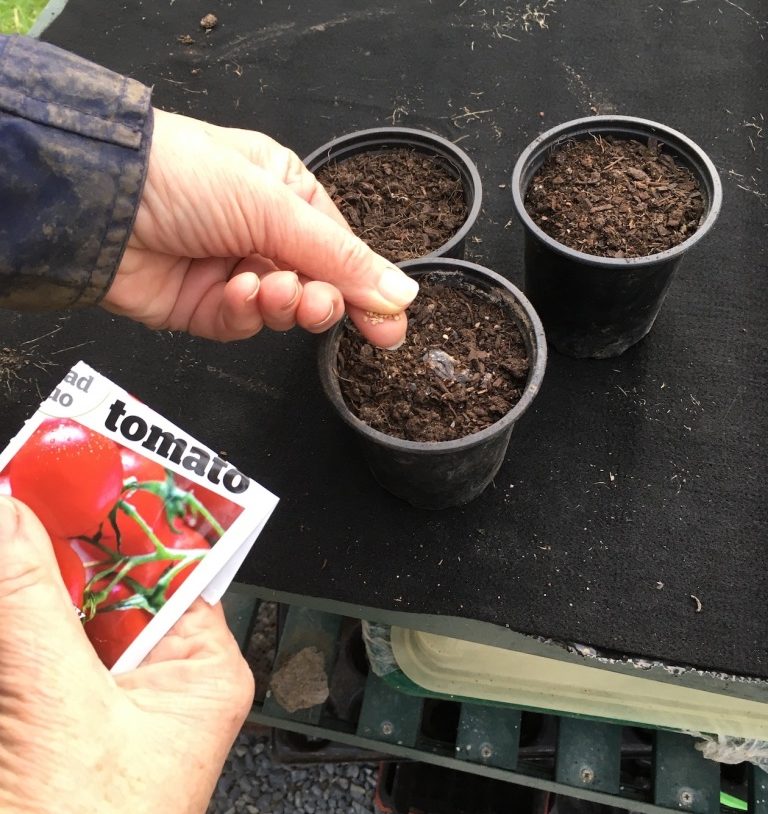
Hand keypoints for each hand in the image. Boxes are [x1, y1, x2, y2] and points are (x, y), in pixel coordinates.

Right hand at [0, 497, 251, 813]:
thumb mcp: (62, 705)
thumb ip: (30, 601)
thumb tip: (9, 514)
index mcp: (203, 670)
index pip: (170, 560)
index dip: (124, 511)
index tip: (80, 467)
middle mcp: (157, 681)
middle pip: (105, 583)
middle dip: (55, 543)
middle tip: (20, 493)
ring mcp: (99, 704)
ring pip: (58, 617)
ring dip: (25, 584)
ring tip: (4, 525)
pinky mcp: (48, 726)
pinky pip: (28, 657)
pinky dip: (11, 629)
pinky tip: (0, 591)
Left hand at [105, 109, 417, 346]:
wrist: (98, 204)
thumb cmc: (179, 175)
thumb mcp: (274, 207)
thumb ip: (340, 257)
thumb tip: (401, 292)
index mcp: (286, 193)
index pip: (342, 250)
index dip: (366, 287)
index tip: (390, 322)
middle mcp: (262, 232)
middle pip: (317, 284)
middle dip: (321, 299)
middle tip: (319, 304)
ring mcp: (233, 271)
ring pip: (283, 310)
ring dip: (282, 303)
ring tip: (269, 287)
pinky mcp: (205, 306)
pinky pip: (243, 324)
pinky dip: (244, 312)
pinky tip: (235, 291)